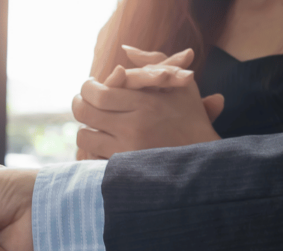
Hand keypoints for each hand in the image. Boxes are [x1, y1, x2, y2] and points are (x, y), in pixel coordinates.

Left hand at [74, 48, 222, 158]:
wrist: (202, 160)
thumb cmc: (192, 118)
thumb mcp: (180, 84)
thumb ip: (153, 62)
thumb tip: (125, 49)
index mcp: (145, 104)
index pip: (98, 93)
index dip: (88, 88)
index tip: (91, 86)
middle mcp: (133, 127)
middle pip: (85, 113)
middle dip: (79, 104)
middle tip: (83, 101)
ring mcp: (127, 151)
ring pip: (84, 137)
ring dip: (85, 128)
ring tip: (94, 124)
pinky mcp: (124, 170)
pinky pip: (92, 157)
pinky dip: (92, 149)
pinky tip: (101, 142)